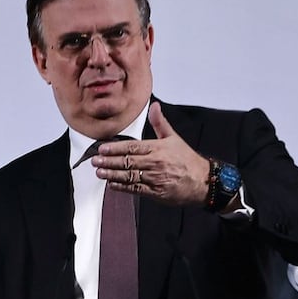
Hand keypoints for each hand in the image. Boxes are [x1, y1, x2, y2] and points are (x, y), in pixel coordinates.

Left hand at [91, 101, 210, 206]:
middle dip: (109, 162)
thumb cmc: (187, 159)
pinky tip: (112, 185)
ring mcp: (155, 178)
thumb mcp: (174, 137)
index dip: (115, 148)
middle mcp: (155, 163)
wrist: (203, 181)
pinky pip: (136, 189)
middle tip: (95, 161)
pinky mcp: (156, 192)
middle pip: (127, 161)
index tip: (102, 149)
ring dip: (112, 175)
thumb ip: (160, 122)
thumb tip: (154, 106)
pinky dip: (122, 188)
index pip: (132, 147)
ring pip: (129, 176)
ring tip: (99, 173)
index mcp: (157, 148)